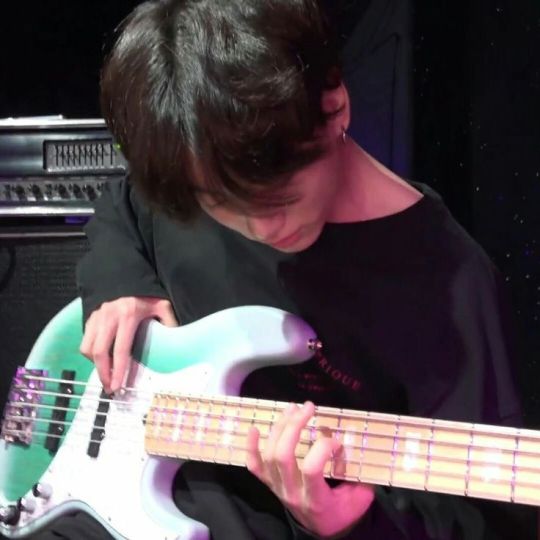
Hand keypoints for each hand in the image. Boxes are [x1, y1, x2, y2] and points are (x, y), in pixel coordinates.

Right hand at [79, 297, 178, 392]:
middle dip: (102, 373)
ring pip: (87, 347)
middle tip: (109, 387)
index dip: (117, 370)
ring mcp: (97, 316)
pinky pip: (85, 340)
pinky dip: (90, 352)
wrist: (126, 276)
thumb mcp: (162, 304)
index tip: (117, 386)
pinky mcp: (90, 317)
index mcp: (127, 316)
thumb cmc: (146, 293)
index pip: (120, 349)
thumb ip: (169, 322)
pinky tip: (102, 358)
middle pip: (98, 352)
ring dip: (95, 364)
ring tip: (106, 373)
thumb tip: (178, 342)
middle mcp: (108, 317)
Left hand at [246, 402, 373, 538]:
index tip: (337, 440)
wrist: (325, 530)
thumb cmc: (345, 511)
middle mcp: (292, 493)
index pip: (311, 468)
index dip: (324, 447)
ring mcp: (278, 489)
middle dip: (294, 426)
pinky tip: (254, 428)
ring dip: (279, 427)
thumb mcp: (360, 496)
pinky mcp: (270, 485)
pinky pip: (254, 466)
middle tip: (308, 407)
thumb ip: (357, 471)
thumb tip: (353, 441)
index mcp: (316, 499)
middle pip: (283, 455)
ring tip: (292, 408)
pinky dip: (251, 447)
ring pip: (270, 455)